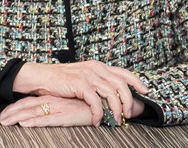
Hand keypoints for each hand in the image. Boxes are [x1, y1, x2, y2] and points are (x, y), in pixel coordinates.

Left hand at [0, 95, 94, 126]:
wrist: (103, 103)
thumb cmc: (86, 106)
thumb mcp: (67, 106)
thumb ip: (56, 108)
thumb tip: (42, 114)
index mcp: (50, 97)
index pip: (25, 103)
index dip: (11, 109)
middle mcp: (50, 101)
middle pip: (24, 107)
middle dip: (8, 114)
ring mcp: (56, 108)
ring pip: (31, 113)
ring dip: (15, 118)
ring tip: (3, 124)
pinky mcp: (64, 115)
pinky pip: (46, 119)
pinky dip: (33, 122)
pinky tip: (23, 124)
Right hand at [13, 61, 145, 127]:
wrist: (41, 77)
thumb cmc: (61, 80)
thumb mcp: (83, 77)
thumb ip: (97, 82)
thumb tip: (111, 95)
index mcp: (98, 66)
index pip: (123, 72)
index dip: (136, 81)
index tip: (146, 91)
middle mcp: (96, 68)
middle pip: (121, 84)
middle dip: (128, 100)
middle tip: (129, 114)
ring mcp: (88, 75)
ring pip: (111, 93)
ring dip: (116, 109)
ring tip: (116, 120)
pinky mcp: (80, 84)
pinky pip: (95, 101)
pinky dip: (99, 113)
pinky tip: (98, 121)